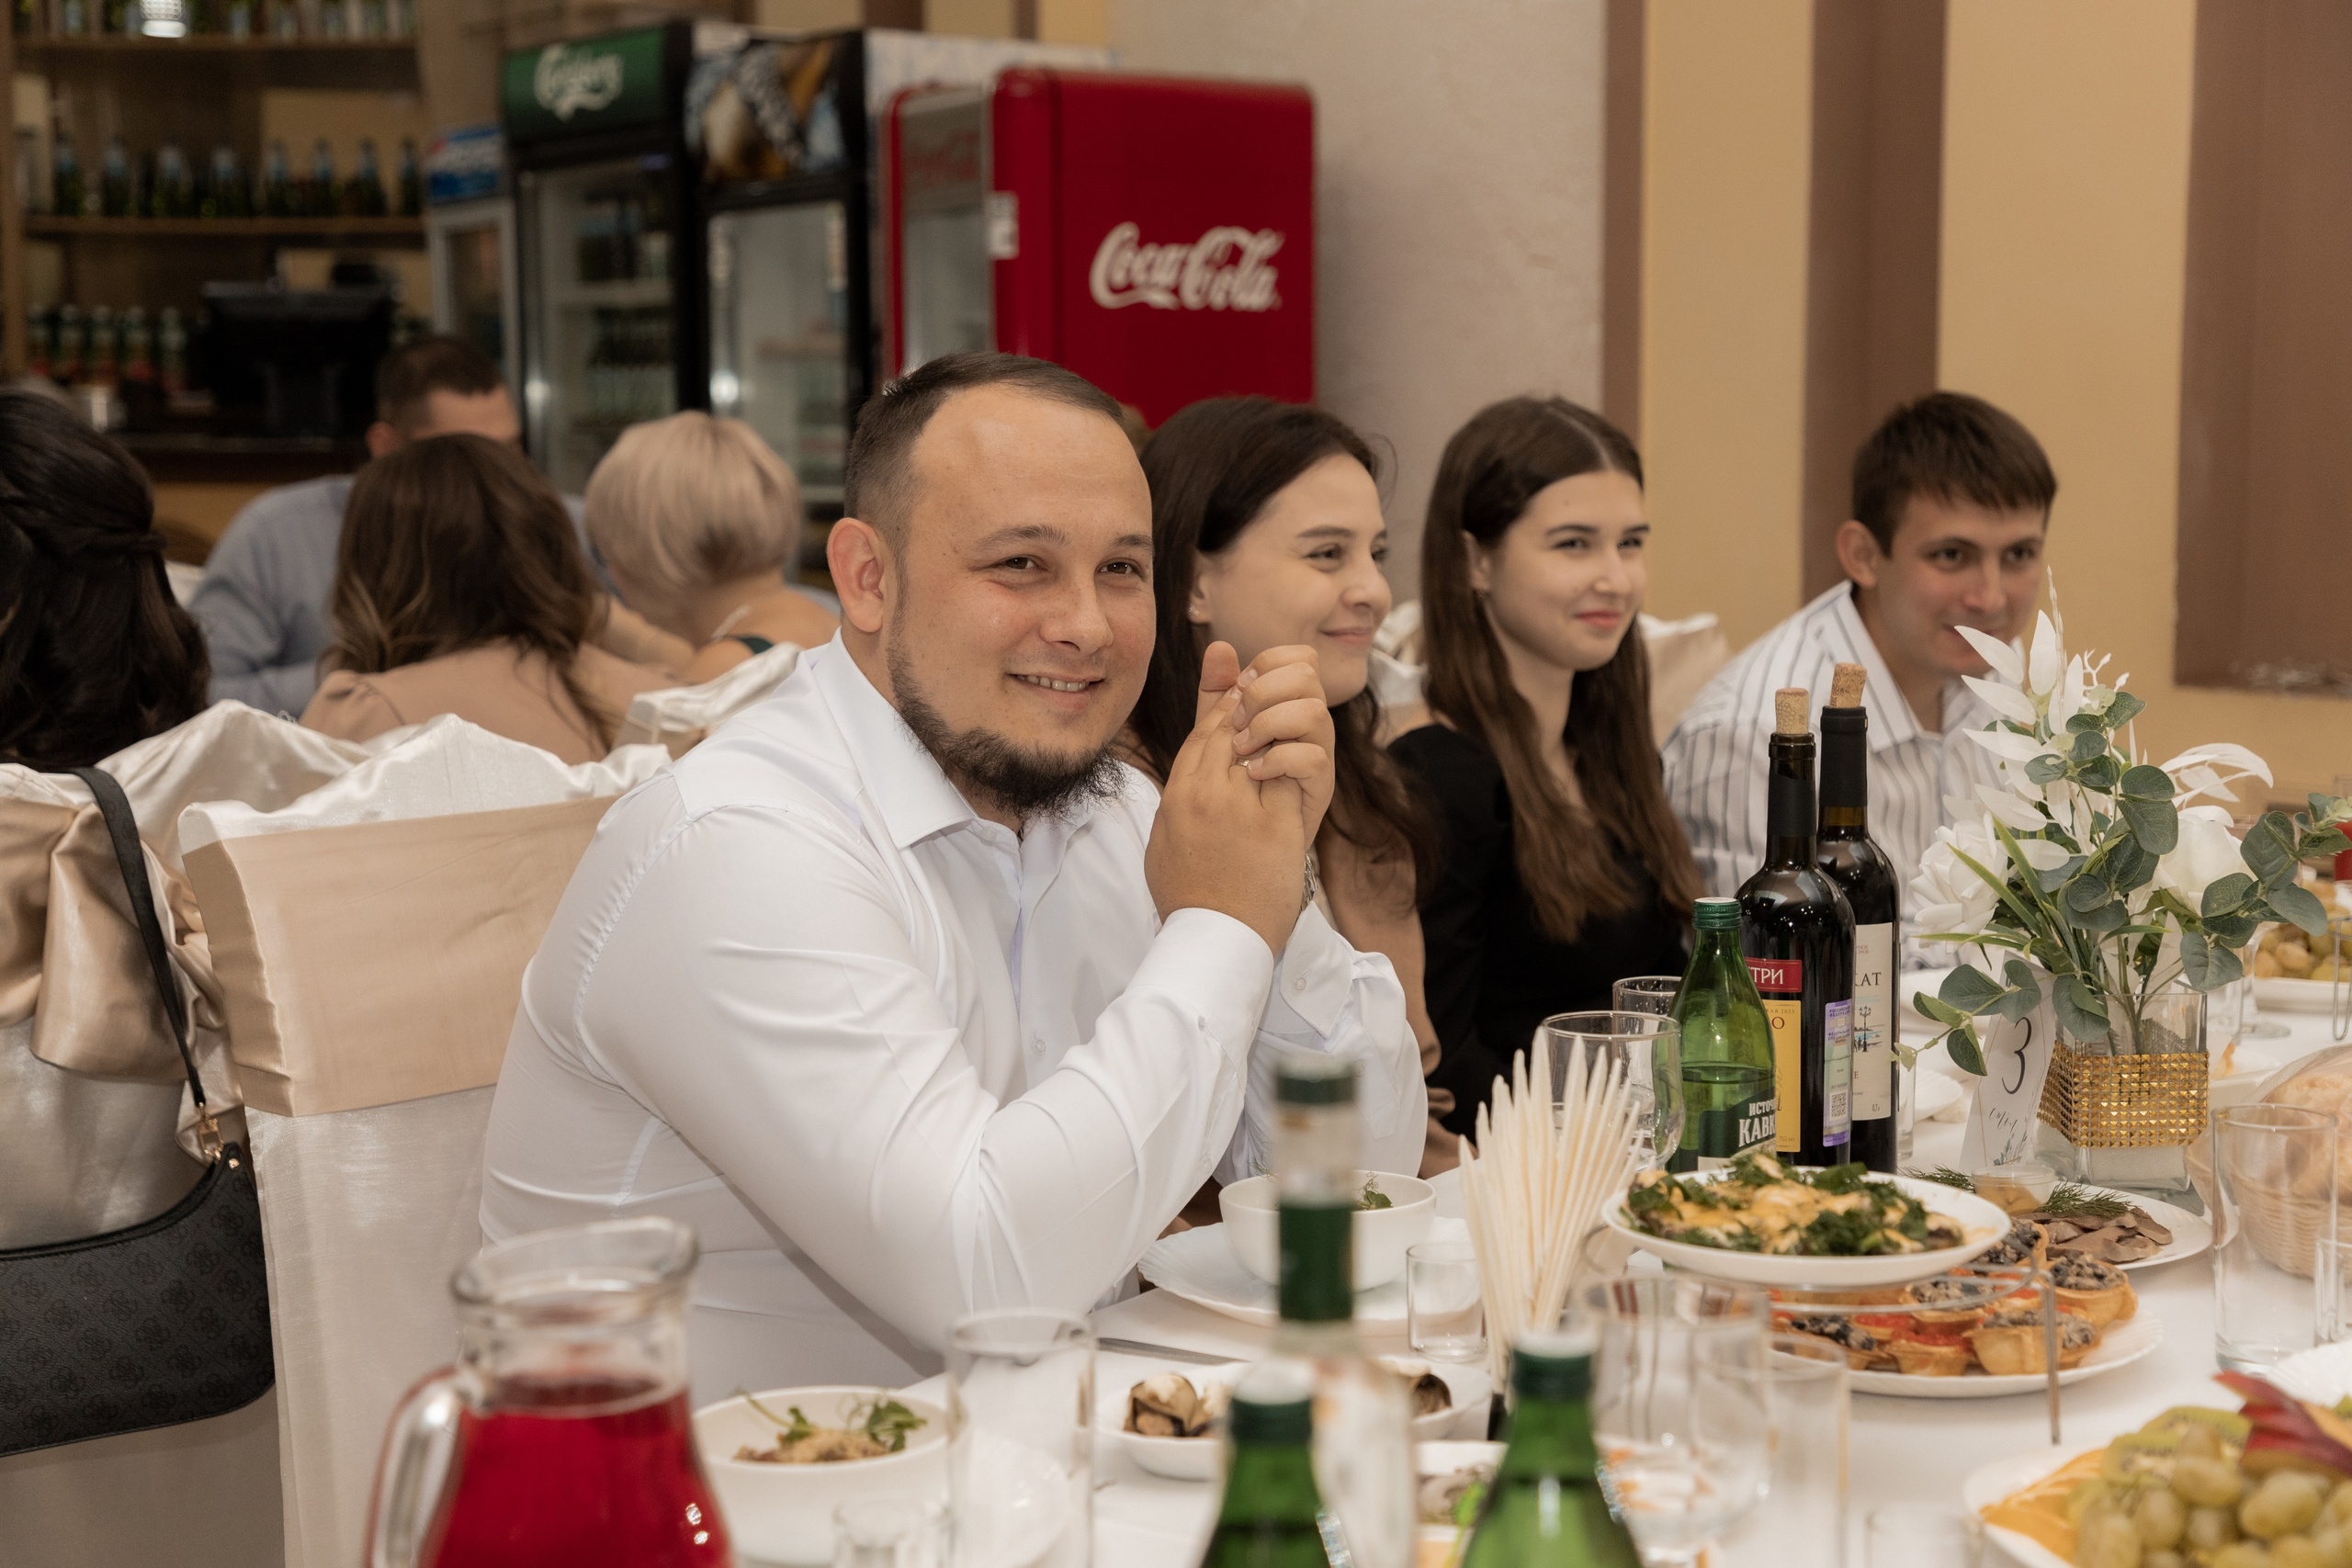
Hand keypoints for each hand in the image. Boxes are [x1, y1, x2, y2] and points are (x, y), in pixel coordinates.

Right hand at [1146, 641, 1308, 955]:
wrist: (1213, 940)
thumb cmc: (1188, 899)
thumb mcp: (1163, 844)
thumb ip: (1172, 808)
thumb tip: (1177, 788)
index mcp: (1174, 798)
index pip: (1200, 737)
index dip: (1220, 708)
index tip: (1237, 693)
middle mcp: (1202, 795)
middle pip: (1227, 730)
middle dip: (1247, 703)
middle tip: (1264, 685)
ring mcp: (1237, 807)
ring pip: (1257, 742)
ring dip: (1273, 721)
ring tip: (1288, 707)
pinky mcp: (1273, 824)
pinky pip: (1288, 771)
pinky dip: (1296, 754)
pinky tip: (1305, 743)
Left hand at [1208, 643, 1336, 844]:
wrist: (1240, 855)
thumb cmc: (1231, 793)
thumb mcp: (1220, 737)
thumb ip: (1217, 696)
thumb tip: (1219, 646)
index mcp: (1289, 704)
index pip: (1299, 657)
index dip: (1267, 664)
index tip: (1237, 690)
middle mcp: (1310, 724)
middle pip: (1307, 674)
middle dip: (1263, 693)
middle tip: (1237, 725)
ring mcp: (1318, 754)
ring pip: (1314, 711)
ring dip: (1270, 724)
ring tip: (1244, 750)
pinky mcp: (1320, 787)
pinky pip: (1313, 756)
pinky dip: (1278, 759)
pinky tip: (1254, 773)